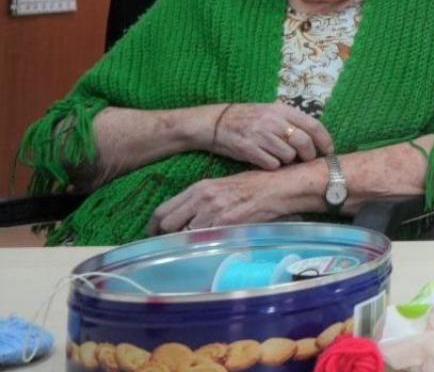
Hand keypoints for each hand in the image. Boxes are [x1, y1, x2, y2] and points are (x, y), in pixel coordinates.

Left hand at [149, 169, 299, 233]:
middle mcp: (202, 198)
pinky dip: (205, 245)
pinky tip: (210, 247)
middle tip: (170, 245)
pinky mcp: (227, 223)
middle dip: (166, 237)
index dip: (153, 227)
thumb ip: (201, 201)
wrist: (279, 188)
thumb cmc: (254, 186)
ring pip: (185, 235)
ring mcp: (214, 211)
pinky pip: (206, 240)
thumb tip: (184, 219)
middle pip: (168, 224)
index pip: (163, 210)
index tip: (153, 235)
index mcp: (199, 188)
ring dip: (187, 243)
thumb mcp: (222, 187)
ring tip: (192, 248)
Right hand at [208, 103, 331, 169]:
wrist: (215, 123)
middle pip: (304, 142)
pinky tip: (266, 161)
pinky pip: (271, 164)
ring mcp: (260, 135)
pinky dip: (273, 166)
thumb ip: (291, 121)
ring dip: (288, 161)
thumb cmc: (248, 119)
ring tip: (280, 157)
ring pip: (288, 156)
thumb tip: (315, 138)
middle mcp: (273, 121)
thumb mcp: (271, 112)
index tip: (329, 151)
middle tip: (306, 160)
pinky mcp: (248, 149)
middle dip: (309, 155)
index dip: (325, 140)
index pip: (313, 125)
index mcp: (282, 110)